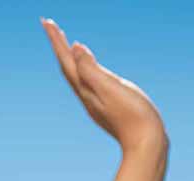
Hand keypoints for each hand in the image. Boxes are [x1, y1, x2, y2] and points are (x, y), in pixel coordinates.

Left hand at [42, 18, 165, 155]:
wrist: (147, 145)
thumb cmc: (132, 116)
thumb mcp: (111, 88)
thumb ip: (91, 69)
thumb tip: (75, 48)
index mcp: (87, 89)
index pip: (67, 59)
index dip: (57, 40)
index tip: (46, 21)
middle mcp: (88, 95)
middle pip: (68, 65)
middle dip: (59, 44)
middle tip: (49, 25)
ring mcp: (97, 102)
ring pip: (76, 75)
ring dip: (69, 57)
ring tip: (64, 43)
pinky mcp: (108, 106)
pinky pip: (89, 82)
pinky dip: (84, 69)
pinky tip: (89, 68)